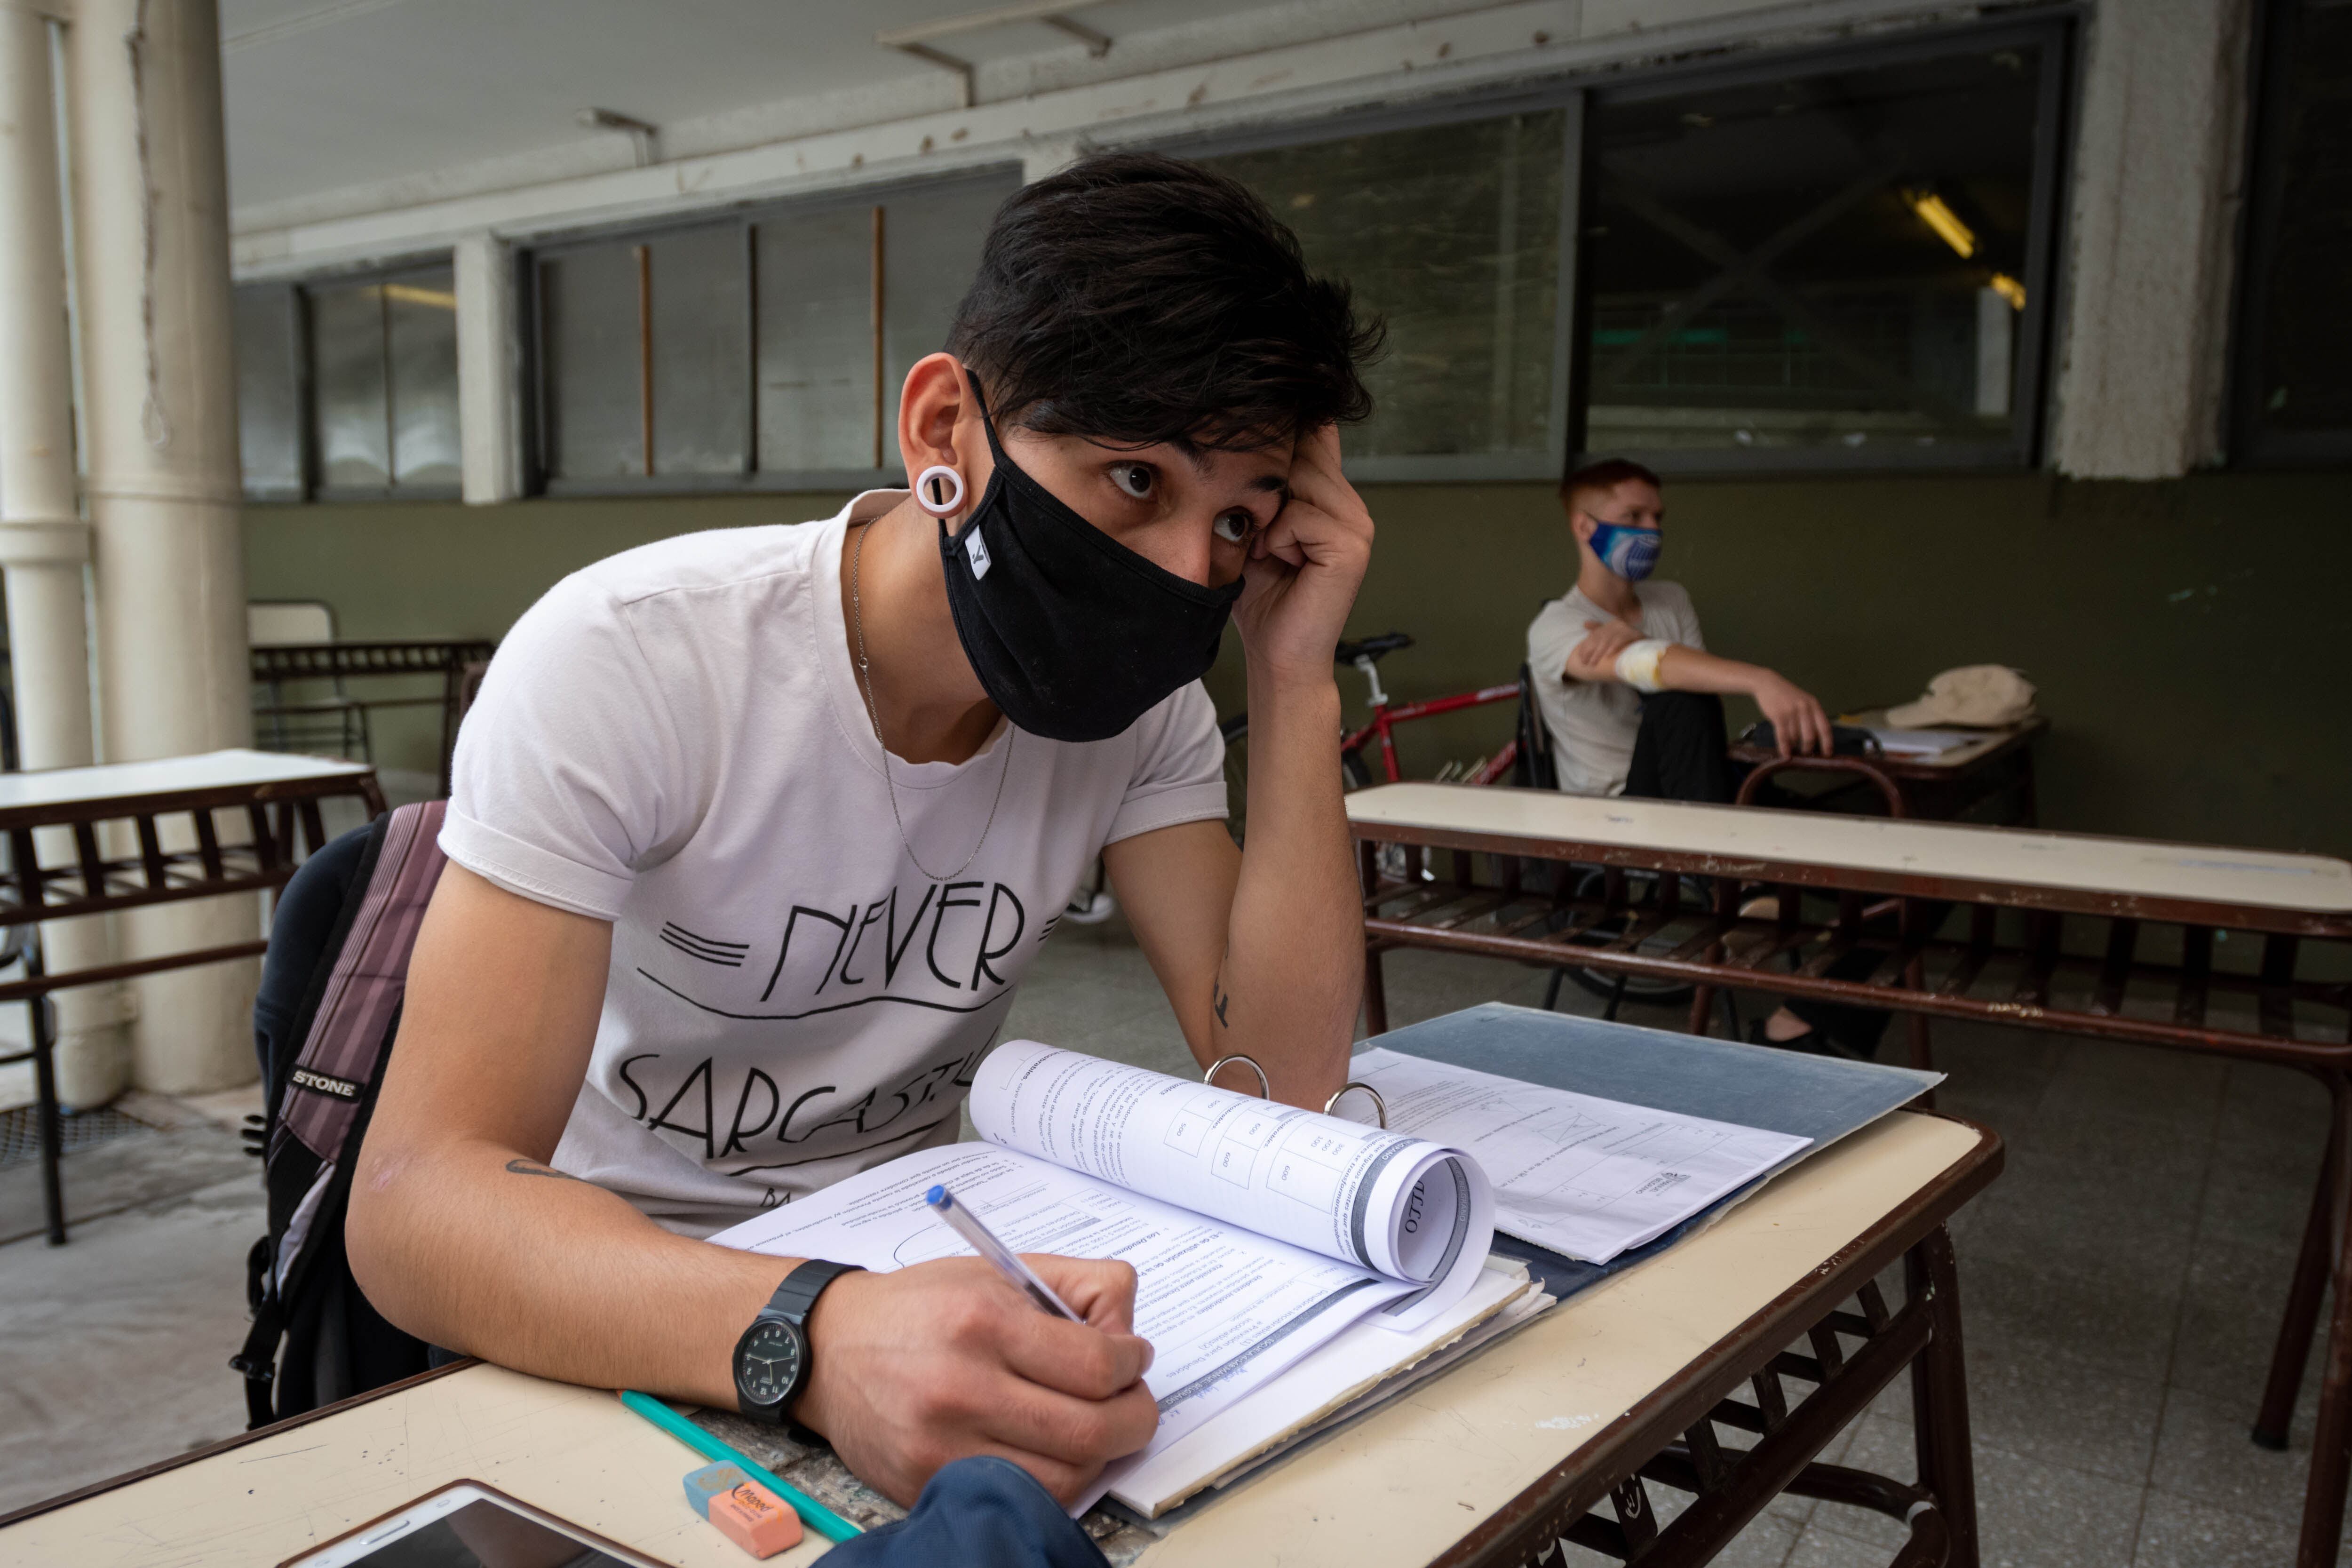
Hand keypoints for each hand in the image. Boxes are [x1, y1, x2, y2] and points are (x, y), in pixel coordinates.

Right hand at [793, 1255, 1157, 1507]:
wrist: (830, 1348)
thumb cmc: (920, 1307)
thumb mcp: (997, 1270)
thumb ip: (1076, 1284)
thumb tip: (1127, 1329)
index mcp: (983, 1323)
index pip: (1096, 1366)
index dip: (1133, 1365)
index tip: (1134, 1358)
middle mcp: (962, 1388)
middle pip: (1091, 1431)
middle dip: (1133, 1418)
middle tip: (1131, 1401)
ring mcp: (943, 1446)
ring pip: (1065, 1479)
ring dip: (1098, 1456)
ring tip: (1092, 1425)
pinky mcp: (927, 1484)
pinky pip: (1019, 1497)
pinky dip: (1052, 1480)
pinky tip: (1051, 1451)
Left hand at [1233, 423, 1374, 689]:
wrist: (1277, 656)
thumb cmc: (1261, 596)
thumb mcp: (1254, 527)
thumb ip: (1264, 486)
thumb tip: (1247, 434)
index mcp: (1330, 497)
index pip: (1315, 434)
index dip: (1283, 434)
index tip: (1254, 442)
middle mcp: (1350, 505)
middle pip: (1300, 452)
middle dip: (1265, 486)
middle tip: (1257, 534)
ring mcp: (1357, 525)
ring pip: (1299, 480)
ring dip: (1270, 516)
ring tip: (1269, 551)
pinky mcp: (1352, 546)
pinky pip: (1300, 516)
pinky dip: (1278, 539)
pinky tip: (1280, 563)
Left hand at [1566, 618, 1641, 681]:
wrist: (1652, 651)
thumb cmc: (1630, 647)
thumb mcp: (1614, 640)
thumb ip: (1600, 632)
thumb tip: (1585, 623)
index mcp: (1612, 624)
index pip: (1595, 634)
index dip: (1586, 645)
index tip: (1580, 656)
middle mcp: (1618, 624)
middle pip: (1600, 637)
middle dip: (1591, 651)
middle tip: (1585, 663)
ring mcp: (1627, 628)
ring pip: (1608, 639)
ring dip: (1599, 652)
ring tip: (1593, 662)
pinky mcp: (1635, 633)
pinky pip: (1622, 639)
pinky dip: (1614, 647)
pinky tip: (1608, 655)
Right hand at [1750, 672, 1831, 756]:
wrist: (1768, 684)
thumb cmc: (1787, 696)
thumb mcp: (1804, 701)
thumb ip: (1811, 716)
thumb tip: (1816, 739)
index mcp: (1814, 705)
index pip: (1825, 727)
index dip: (1827, 743)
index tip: (1827, 754)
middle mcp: (1804, 708)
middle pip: (1810, 736)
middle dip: (1808, 748)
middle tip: (1806, 753)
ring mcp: (1791, 712)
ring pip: (1795, 737)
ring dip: (1794, 746)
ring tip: (1792, 748)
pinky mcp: (1778, 715)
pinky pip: (1783, 736)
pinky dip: (1784, 747)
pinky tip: (1785, 753)